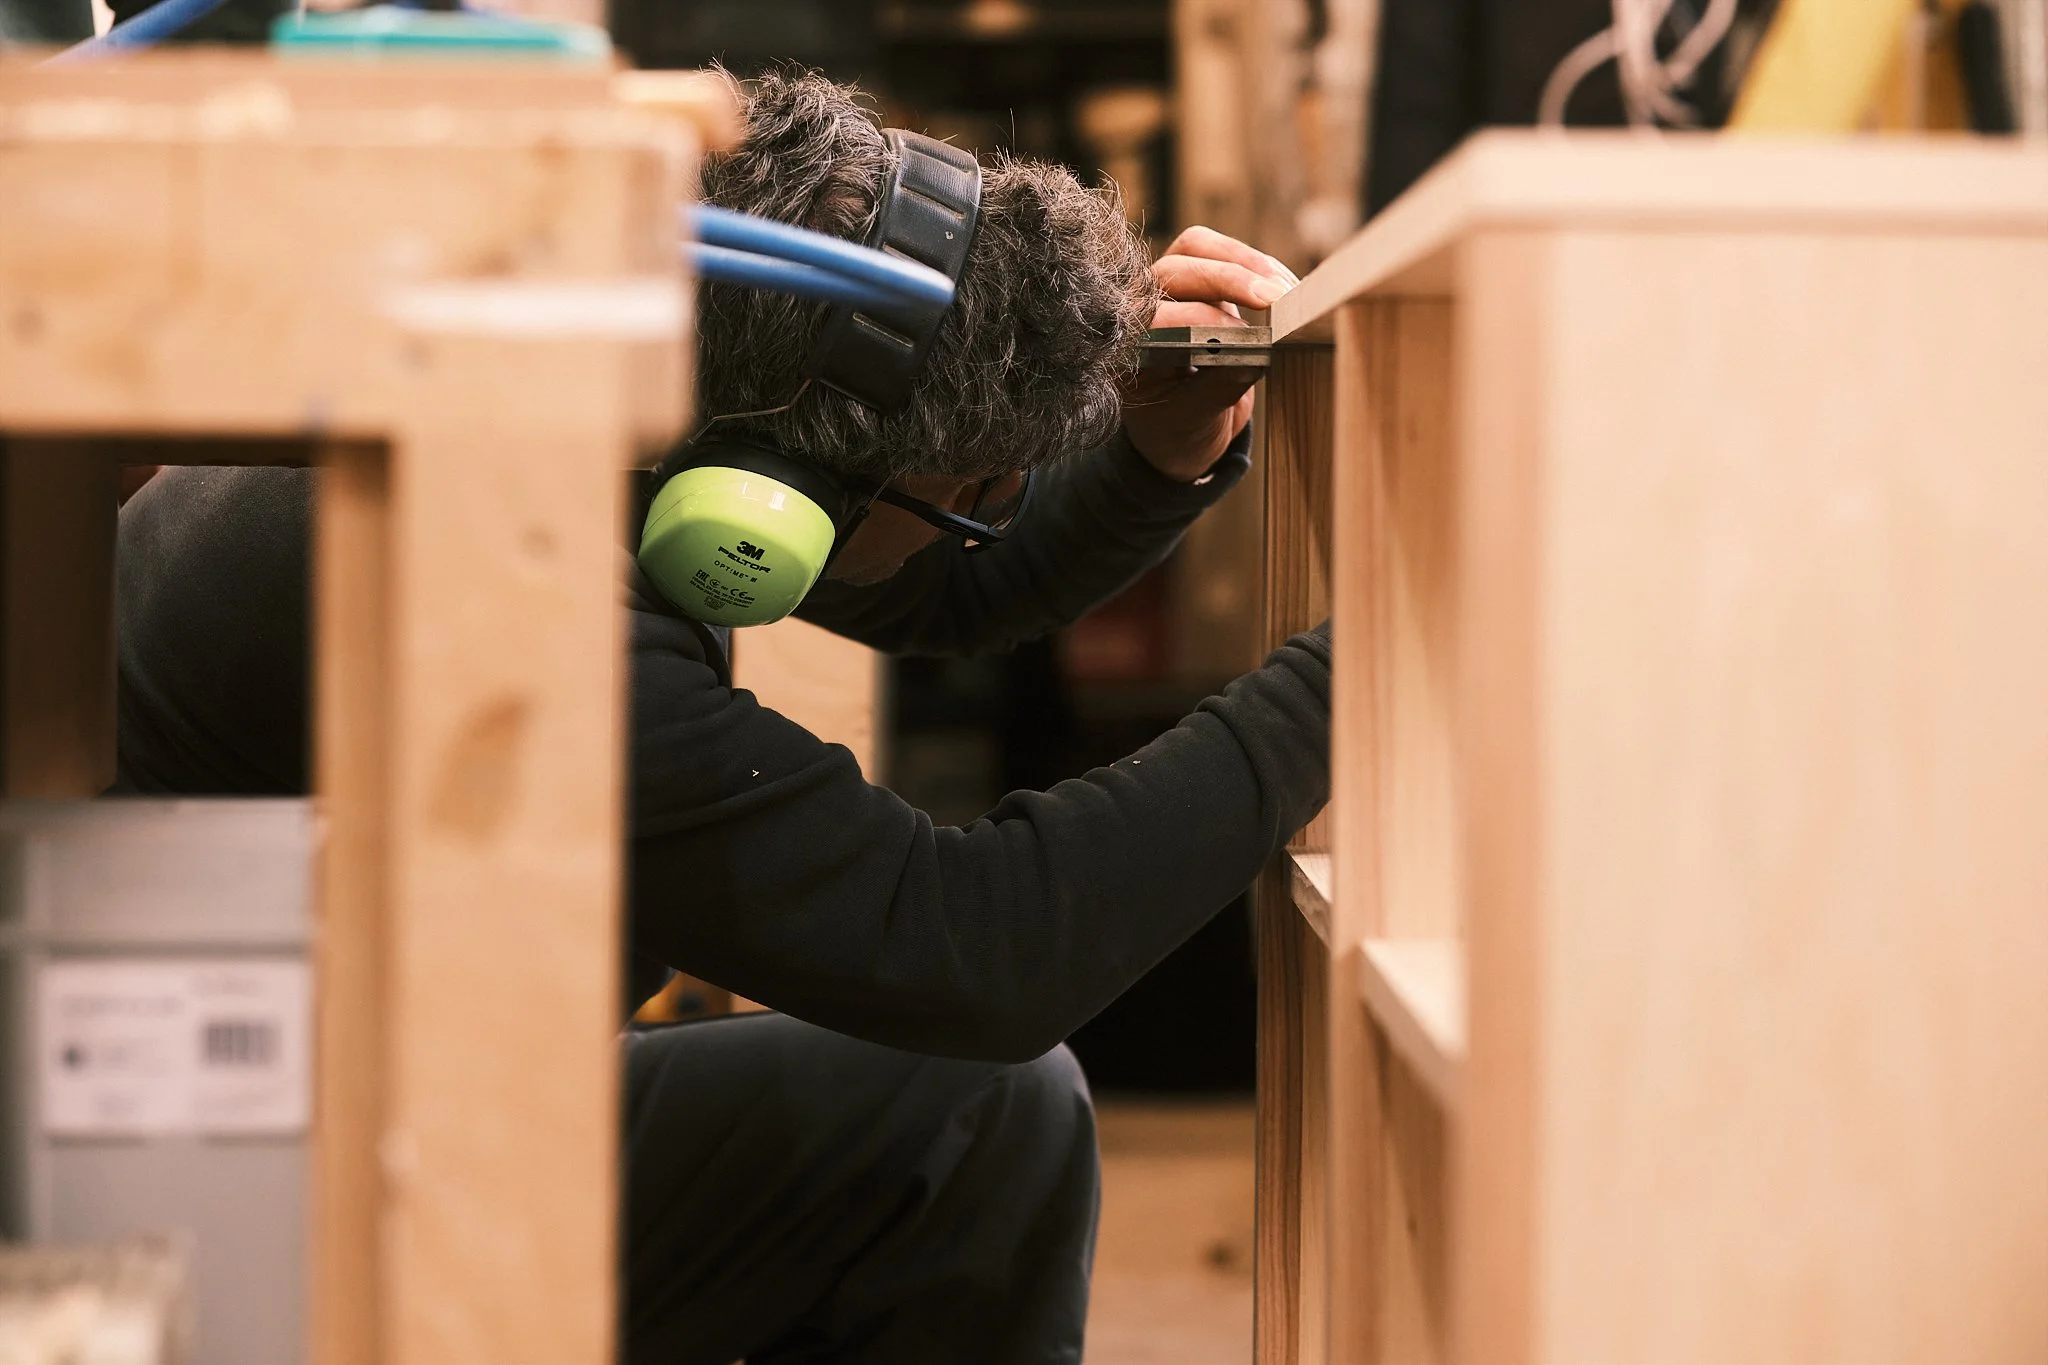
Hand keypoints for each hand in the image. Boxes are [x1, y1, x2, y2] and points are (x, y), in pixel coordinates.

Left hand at [1120, 226, 1297, 481]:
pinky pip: (1220, 251)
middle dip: (1230, 280)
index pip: (1156, 318)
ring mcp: (1164, 288)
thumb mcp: (1198, 419)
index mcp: (1126, 348)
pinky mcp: (1195, 278)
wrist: (1182, 431)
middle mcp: (1138, 309)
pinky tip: (1286, 286)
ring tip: (1286, 290)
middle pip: (1175, 271)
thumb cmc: (1179, 429)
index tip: (1245, 337)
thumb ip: (1221, 385)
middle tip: (1276, 300)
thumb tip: (1259, 350)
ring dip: (1245, 261)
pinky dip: (1256, 264)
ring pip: (1197, 247)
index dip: (1202, 321)